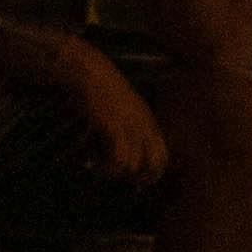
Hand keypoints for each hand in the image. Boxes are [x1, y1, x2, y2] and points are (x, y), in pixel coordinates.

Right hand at [63, 50, 167, 182]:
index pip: (162, 157)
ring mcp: (131, 127)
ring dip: (113, 173)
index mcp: (148, 123)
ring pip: (134, 166)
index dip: (151, 173)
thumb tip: (123, 155)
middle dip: (139, 178)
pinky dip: (105, 167)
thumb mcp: (121, 110)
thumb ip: (127, 128)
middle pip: (156, 164)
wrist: (89, 72)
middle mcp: (145, 126)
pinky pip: (120, 159)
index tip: (133, 180)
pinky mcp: (115, 127)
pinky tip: (88, 162)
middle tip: (116, 177)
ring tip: (94, 167)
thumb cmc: (99, 92)